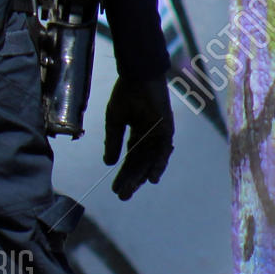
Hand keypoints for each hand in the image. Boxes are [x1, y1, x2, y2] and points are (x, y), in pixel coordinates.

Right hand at [103, 76, 174, 199]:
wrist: (138, 77)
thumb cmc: (126, 94)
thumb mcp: (114, 121)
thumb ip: (113, 142)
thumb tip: (108, 163)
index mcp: (138, 134)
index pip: (130, 159)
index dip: (123, 174)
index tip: (114, 189)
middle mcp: (150, 137)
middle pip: (139, 164)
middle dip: (131, 180)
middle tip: (122, 196)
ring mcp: (159, 135)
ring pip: (150, 161)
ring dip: (141, 177)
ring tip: (131, 191)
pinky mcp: (166, 130)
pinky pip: (163, 152)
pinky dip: (159, 165)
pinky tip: (152, 179)